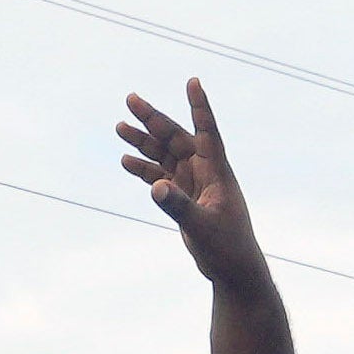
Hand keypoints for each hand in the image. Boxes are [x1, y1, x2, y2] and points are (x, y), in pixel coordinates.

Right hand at [111, 76, 260, 280]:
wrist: (233, 271)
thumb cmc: (228, 249)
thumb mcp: (202, 227)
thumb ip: (178, 206)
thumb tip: (155, 186)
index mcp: (218, 173)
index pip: (208, 132)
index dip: (200, 108)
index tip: (193, 82)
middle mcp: (205, 172)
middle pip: (176, 137)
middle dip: (153, 119)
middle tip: (130, 99)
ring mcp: (193, 184)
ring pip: (165, 155)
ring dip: (144, 142)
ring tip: (120, 127)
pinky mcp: (184, 198)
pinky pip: (160, 176)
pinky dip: (144, 169)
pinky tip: (126, 160)